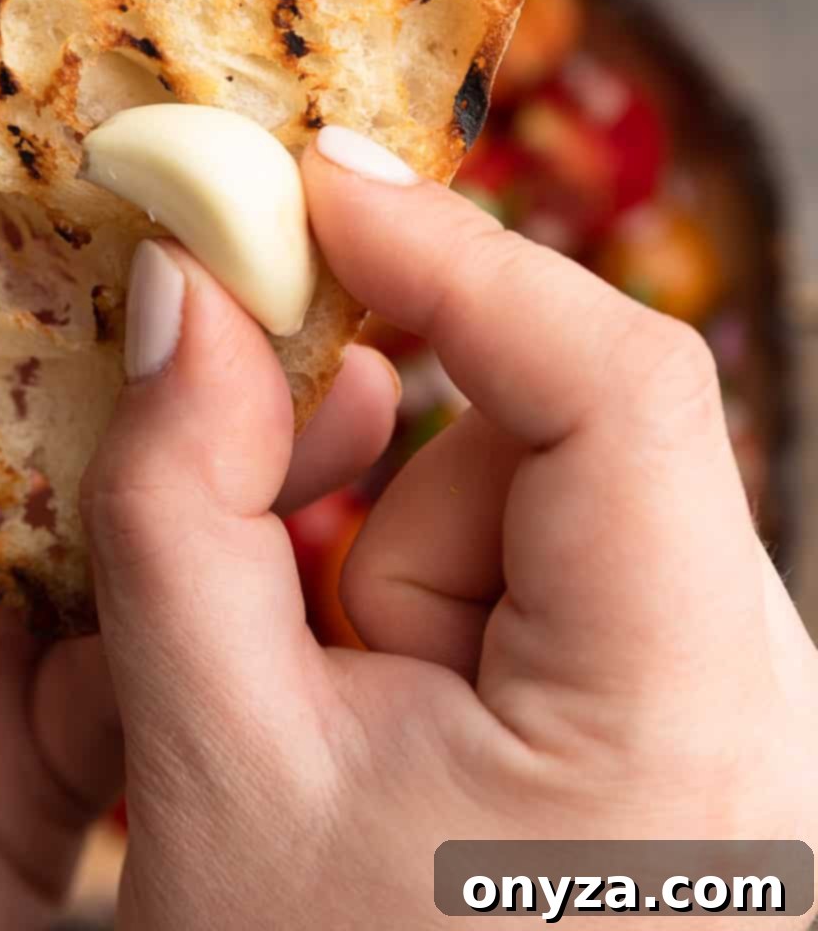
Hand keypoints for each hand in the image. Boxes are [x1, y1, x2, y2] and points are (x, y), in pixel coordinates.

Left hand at [0, 138, 398, 930]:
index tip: (79, 123)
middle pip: (38, 360)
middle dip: (142, 288)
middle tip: (255, 223)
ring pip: (126, 483)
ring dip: (226, 424)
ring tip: (333, 372)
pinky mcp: (57, 729)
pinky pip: (165, 636)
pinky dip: (241, 586)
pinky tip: (311, 537)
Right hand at [84, 127, 817, 930]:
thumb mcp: (213, 760)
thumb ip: (178, 498)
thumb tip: (183, 283)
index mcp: (682, 703)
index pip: (616, 380)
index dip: (457, 252)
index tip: (307, 175)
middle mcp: (757, 680)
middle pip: (556, 437)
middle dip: (382, 480)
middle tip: (270, 557)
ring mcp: (725, 686)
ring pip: (535, 495)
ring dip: (399, 564)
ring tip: (340, 719)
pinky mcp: (680, 693)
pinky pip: (549, 555)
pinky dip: (435, 595)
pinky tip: (394, 717)